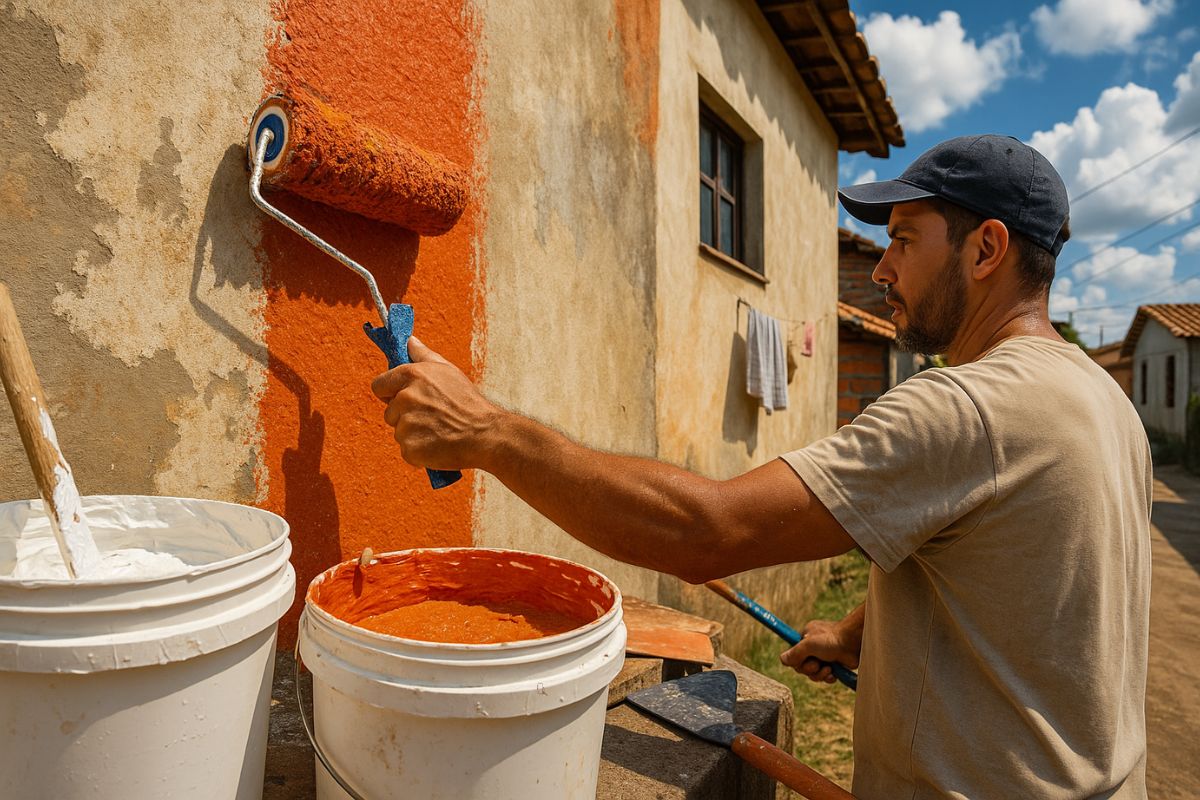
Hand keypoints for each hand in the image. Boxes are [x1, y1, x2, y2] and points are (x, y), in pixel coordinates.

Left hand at [370, 337, 502, 470]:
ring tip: (438, 431)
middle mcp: (405, 398)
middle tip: (432, 417)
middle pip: (390, 411)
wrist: (485, 433)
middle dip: (405, 416)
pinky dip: (419, 451)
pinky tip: (437, 444)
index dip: (390, 393)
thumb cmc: (468, 402)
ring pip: (399, 431)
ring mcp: (406, 424)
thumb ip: (423, 355)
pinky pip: (407, 450)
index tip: (406, 399)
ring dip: (414, 434)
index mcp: (411, 375)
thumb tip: (409, 341)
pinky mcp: (410, 447)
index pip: (379, 385)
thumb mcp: (448, 371)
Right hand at [780, 617, 860, 683]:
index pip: (794, 655)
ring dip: (820, 674)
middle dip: (810, 669)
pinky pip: (825, 677)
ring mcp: (824, 656)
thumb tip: (782, 660)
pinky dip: (828, 677)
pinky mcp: (834, 665)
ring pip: (814, 674)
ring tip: (828, 668)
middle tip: (817, 664)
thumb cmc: (832, 639)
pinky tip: (834, 673)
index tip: (803, 661)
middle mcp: (814, 647)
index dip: (798, 662)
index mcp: (806, 639)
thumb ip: (794, 653)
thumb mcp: (808, 645)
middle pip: (803, 667)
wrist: (855, 642)